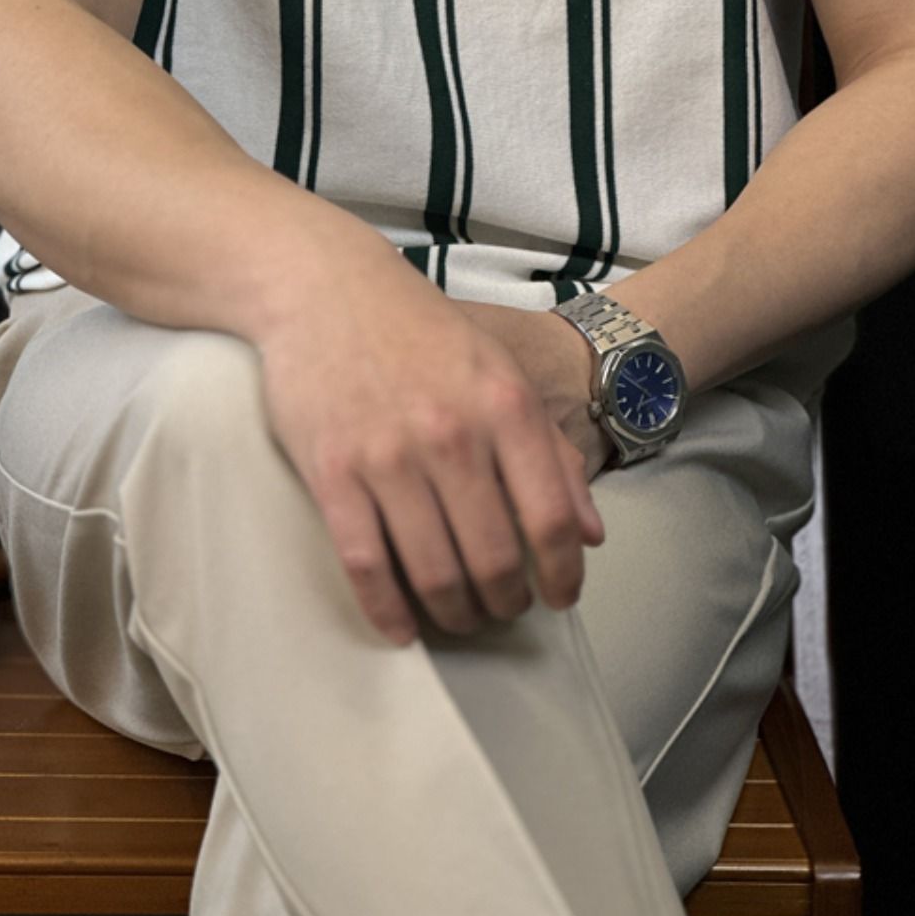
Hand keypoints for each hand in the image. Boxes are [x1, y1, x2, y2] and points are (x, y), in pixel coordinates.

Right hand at [254, 247, 606, 644]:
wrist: (324, 287)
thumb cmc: (419, 332)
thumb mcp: (501, 371)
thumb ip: (551, 451)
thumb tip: (590, 534)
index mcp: (505, 406)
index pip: (552, 518)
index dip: (564, 573)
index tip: (559, 597)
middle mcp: (453, 434)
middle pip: (496, 558)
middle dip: (506, 601)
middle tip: (503, 609)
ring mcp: (389, 455)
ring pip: (434, 571)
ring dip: (454, 611)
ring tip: (459, 616)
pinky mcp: (332, 471)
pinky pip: (366, 563)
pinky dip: (387, 609)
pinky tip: (402, 628)